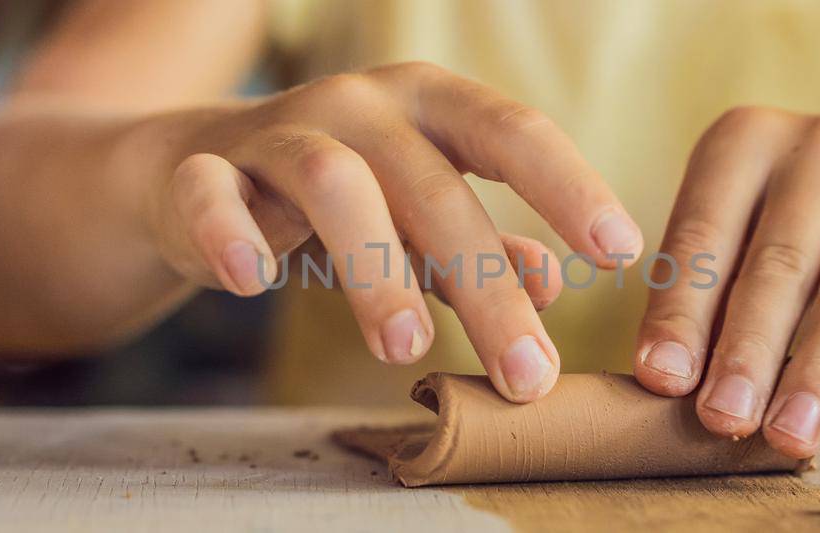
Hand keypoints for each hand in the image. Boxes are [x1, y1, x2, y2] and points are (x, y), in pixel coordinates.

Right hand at [145, 62, 640, 402]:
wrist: (197, 174)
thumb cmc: (341, 197)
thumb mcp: (421, 219)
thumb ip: (483, 248)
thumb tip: (553, 283)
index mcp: (429, 104)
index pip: (512, 134)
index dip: (569, 188)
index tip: (622, 252)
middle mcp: (359, 106)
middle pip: (432, 187)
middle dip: (485, 285)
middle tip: (529, 375)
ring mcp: (278, 133)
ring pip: (333, 186)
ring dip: (375, 268)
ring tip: (408, 349)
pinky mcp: (200, 171)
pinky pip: (210, 193)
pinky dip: (227, 231)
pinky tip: (252, 281)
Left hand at [633, 106, 819, 457]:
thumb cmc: (771, 240)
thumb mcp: (724, 246)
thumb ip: (694, 303)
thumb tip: (665, 377)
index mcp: (745, 140)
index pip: (703, 234)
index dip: (681, 312)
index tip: (663, 381)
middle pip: (779, 264)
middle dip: (748, 352)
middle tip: (723, 418)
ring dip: (817, 372)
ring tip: (790, 436)